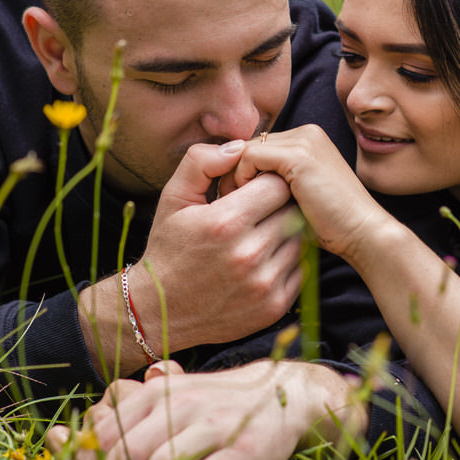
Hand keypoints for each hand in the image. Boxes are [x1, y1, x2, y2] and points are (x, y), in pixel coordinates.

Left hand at [49, 361, 365, 459]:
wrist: (285, 394)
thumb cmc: (216, 404)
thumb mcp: (169, 399)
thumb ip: (121, 416)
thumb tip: (60, 432)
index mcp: (155, 394)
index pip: (101, 435)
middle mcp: (180, 405)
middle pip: (123, 455)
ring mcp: (211, 427)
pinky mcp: (240, 450)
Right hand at [79, 140, 304, 373]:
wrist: (159, 312)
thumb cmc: (168, 249)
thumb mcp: (173, 199)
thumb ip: (202, 162)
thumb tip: (239, 147)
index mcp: (225, 222)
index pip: (277, 185)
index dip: (267, 182)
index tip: (253, 189)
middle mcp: (249, 255)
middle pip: (293, 212)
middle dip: (279, 206)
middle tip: (260, 211)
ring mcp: (264, 284)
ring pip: (300, 241)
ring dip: (286, 234)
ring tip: (261, 235)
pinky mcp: (274, 308)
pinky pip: (301, 270)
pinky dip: (288, 262)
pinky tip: (264, 260)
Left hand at [233, 125, 390, 262]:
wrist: (363, 233)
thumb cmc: (332, 226)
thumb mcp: (297, 197)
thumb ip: (273, 183)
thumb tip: (234, 187)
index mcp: (308, 140)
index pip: (258, 147)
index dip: (240, 173)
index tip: (234, 202)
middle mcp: (307, 133)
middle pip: (249, 146)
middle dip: (232, 173)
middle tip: (228, 204)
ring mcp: (304, 140)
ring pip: (244, 150)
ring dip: (233, 178)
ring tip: (235, 206)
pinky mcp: (298, 155)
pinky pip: (248, 157)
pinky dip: (239, 179)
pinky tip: (245, 204)